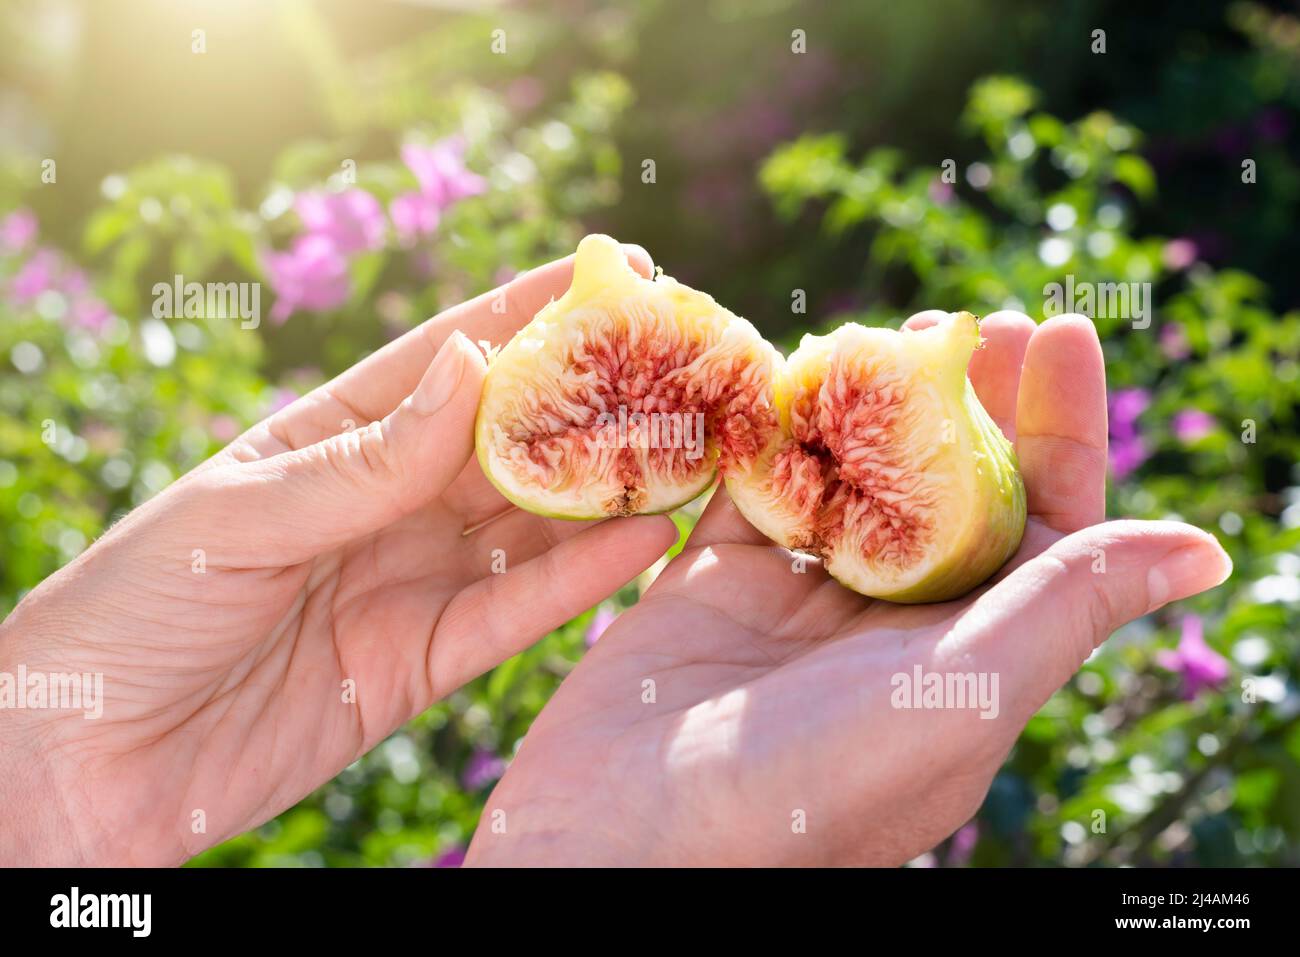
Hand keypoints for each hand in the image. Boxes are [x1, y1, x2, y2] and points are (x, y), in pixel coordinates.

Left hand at [0, 246, 676, 865]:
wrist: (88, 766)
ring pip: (532, 522)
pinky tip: (646, 536)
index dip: (530, 313)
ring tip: (688, 444)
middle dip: (593, 397)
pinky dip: (584, 578)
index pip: (445, 362)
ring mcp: (412, 580)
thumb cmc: (128, 617)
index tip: (613, 271)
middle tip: (680, 359)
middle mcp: (386, 502)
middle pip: (509, 438)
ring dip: (608, 485)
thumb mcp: (236, 518)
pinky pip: (519, 614)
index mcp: (330, 440)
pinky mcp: (426, 661)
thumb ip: (364, 461)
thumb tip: (472, 365)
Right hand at [466, 311, 1231, 866]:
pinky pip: (752, 489)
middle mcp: (890, 629)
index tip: (1060, 333)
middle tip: (964, 317)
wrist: (626, 840)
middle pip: (948, 488)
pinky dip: (767, 432)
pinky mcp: (712, 588)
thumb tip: (1203, 550)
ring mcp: (798, 607)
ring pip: (850, 479)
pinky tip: (783, 373)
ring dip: (871, 404)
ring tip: (883, 332)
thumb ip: (1066, 606)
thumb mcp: (963, 692)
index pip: (1044, 524)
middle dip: (967, 399)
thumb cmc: (808, 787)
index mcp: (969, 658)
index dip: (1061, 426)